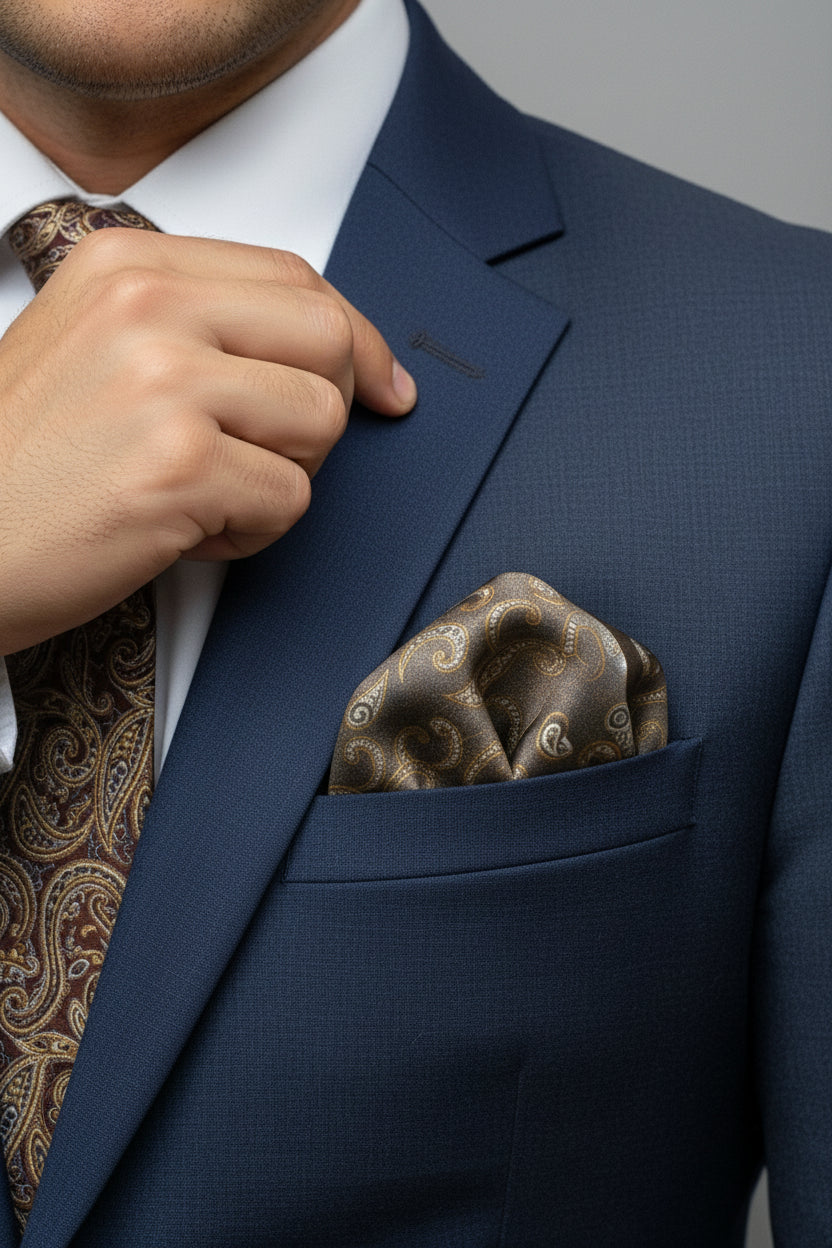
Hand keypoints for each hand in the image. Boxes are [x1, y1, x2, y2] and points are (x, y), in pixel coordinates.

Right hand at [0, 230, 416, 653]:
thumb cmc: (22, 466)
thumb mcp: (93, 348)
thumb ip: (197, 326)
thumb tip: (328, 341)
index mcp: (130, 266)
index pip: (296, 277)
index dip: (357, 338)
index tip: (383, 382)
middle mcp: (147, 307)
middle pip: (328, 337)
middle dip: (325, 408)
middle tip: (271, 452)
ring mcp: (164, 381)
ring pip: (321, 421)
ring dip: (281, 477)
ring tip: (205, 492)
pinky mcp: (180, 464)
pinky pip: (291, 499)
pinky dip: (250, 532)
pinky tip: (184, 530)